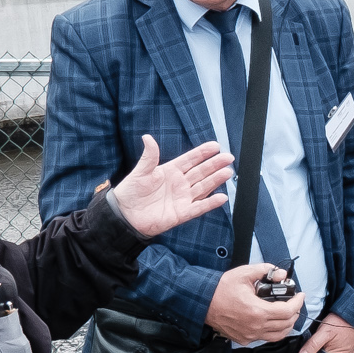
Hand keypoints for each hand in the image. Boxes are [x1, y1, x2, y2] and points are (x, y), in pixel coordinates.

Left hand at [108, 136, 232, 236]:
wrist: (125, 215)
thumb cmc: (131, 192)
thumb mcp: (141, 171)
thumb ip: (149, 156)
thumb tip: (147, 137)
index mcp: (171, 171)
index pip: (190, 159)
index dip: (203, 153)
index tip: (216, 146)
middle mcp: (179, 184)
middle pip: (201, 172)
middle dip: (215, 165)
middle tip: (228, 158)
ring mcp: (182, 198)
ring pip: (203, 187)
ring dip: (216, 180)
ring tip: (227, 172)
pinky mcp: (182, 213)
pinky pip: (199, 208)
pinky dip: (210, 203)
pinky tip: (221, 197)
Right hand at [206, 263, 299, 341]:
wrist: (203, 303)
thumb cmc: (221, 289)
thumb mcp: (243, 273)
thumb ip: (265, 270)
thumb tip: (282, 275)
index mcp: (257, 311)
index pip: (288, 311)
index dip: (298, 303)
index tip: (300, 295)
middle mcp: (255, 327)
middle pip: (286, 325)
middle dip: (295, 313)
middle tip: (294, 303)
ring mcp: (249, 335)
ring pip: (278, 336)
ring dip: (286, 325)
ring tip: (287, 313)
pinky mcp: (244, 339)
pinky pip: (265, 338)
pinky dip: (273, 331)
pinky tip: (272, 321)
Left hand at [298, 312, 353, 352]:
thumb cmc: (341, 322)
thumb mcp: (324, 332)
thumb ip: (313, 344)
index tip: (301, 352)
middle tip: (308, 345)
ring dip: (319, 350)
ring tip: (317, 342)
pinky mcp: (343, 349)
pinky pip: (331, 351)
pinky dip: (325, 347)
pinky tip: (323, 341)